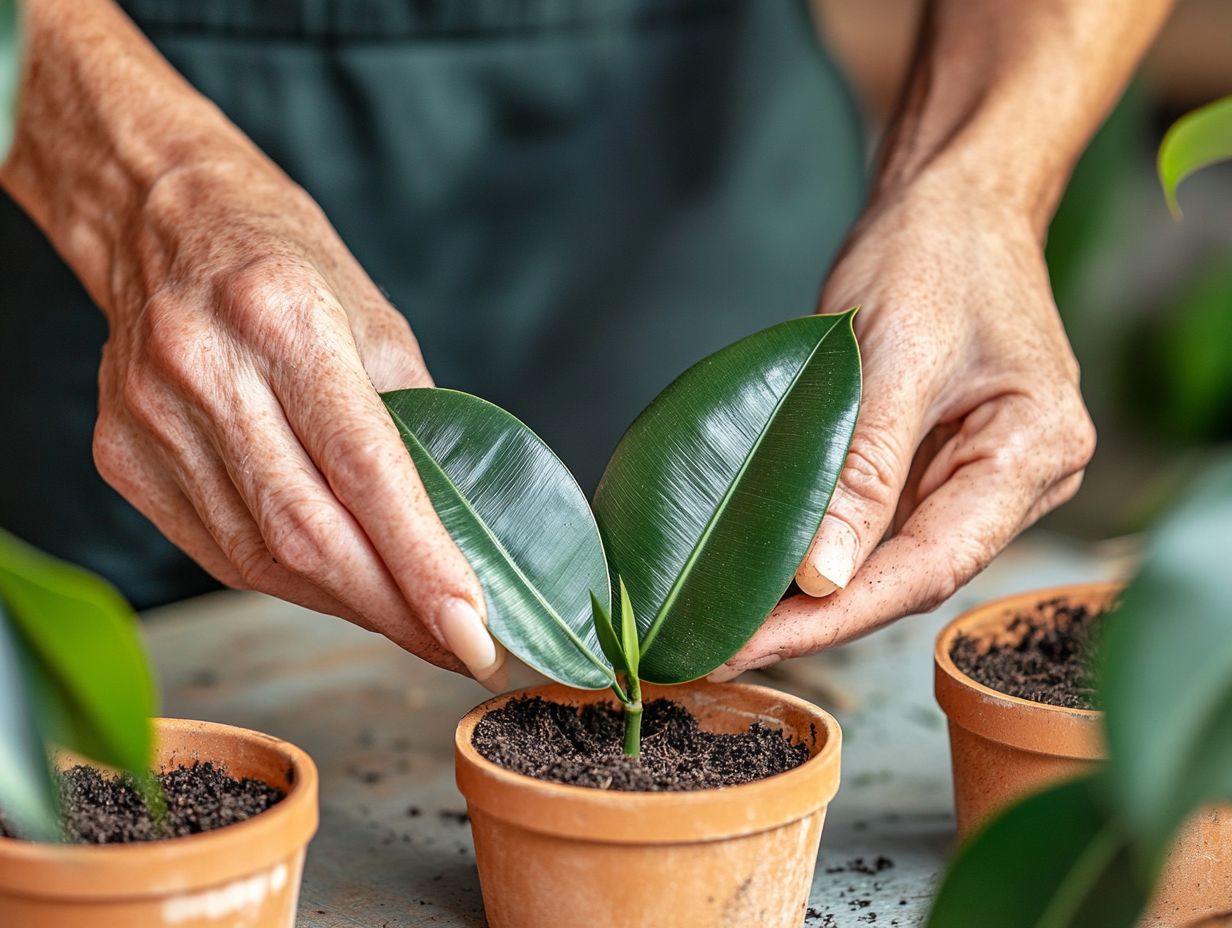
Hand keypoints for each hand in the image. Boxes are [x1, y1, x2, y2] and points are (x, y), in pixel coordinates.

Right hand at [91, 157, 502, 681]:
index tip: (474, 631)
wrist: (163, 221)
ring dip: (347, 604)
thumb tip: (455, 529)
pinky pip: (216, 552)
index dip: (422, 564)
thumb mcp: (376, 320)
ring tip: (407, 620)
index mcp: (285, 321)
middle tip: (457, 647)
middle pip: (309, 532)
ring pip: (260, 557)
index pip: (365, 470)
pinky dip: (288, 581)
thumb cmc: (287, 264)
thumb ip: (415, 423)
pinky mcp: (122, 455)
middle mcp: (207, 370)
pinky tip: (334, 585)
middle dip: (394, 610)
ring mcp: (150, 417)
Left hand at [714, 179, 1095, 676]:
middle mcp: (1024, 478)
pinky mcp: (946, 465)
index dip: (836, 617)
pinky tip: (773, 571)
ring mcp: (987, 476)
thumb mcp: (893, 351)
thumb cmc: (934, 252)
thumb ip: (864, 468)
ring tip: (735, 621)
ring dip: (818, 595)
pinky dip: (830, 551)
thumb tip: (823, 577)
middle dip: (818, 618)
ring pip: (897, 560)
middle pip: (914, 575)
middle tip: (723, 644)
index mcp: (1034, 448)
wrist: (954, 201)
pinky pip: (887, 525)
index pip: (929, 564)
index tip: (752, 643)